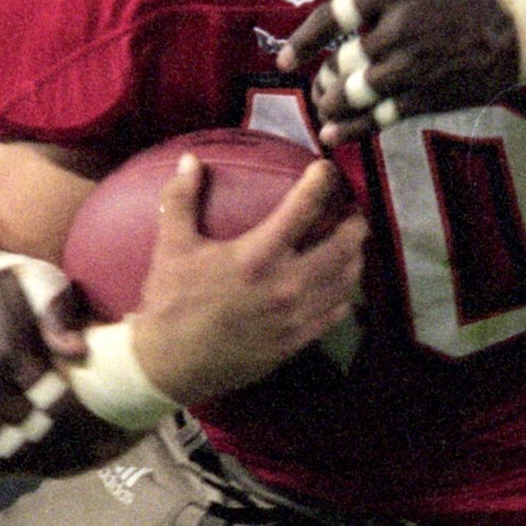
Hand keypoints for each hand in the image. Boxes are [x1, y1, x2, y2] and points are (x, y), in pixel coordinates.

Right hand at [0, 265, 134, 476]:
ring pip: (5, 448)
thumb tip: (77, 352)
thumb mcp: (36, 280)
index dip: (77, 414)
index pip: (54, 405)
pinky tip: (20, 444)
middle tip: (81, 437)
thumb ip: (60, 311)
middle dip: (58, 434)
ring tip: (53, 443)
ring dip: (30, 450)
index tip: (96, 416)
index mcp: (8, 351)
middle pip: (32, 430)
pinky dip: (0, 460)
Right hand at [126, 152, 363, 405]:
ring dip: (355, 257)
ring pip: (346, 281)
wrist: (170, 366)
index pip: (304, 208)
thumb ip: (181, 199)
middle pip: (343, 246)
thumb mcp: (171, 247)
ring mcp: (295, 317)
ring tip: (352, 244)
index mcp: (257, 257)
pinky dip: (344, 294)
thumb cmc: (170, 304)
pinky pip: (335, 313)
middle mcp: (285, 286)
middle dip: (355, 223)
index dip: (322, 181)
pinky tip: (339, 285)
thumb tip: (190, 160)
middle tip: (352, 211)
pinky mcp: (296, 341)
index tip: (326, 169)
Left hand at [277, 0, 520, 145]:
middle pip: (342, 61)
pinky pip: (384, 117)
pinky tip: (332, 136)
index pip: (335, 16)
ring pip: (358, 92)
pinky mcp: (432, 96)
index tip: (284, 59)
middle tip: (317, 83)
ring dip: (332, 103)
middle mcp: (401, 31)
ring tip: (324, 106)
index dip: (303, 39)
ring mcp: (416, 67)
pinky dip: (353, 129)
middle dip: (323, 77)